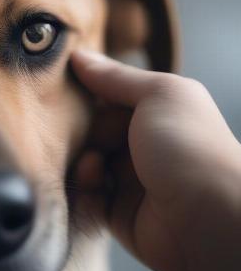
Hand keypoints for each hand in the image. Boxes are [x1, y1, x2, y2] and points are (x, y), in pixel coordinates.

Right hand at [71, 50, 240, 270]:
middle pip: (93, 134)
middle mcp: (143, 147)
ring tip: (93, 166)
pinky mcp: (118, 215)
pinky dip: (84, 190)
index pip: (109, 101)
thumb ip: (115, 77)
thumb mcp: (157, 95)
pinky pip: (88, 198)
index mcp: (156, 116)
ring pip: (86, 165)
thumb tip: (79, 54)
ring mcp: (131, 182)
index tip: (61, 91)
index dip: (87, 96)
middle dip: (80, 133)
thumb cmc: (188, 146)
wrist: (208, 216)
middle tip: (74, 133)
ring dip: (82, 162)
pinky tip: (92, 184)